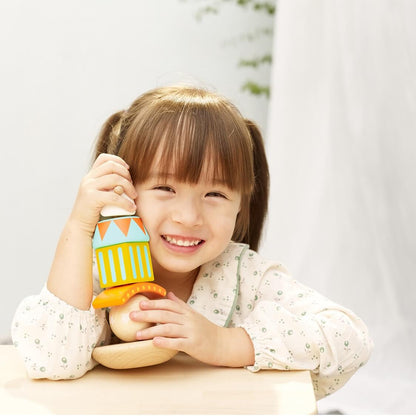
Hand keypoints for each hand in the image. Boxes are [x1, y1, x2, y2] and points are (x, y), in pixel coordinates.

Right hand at [69, 153, 136, 234]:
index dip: (119, 161)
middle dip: (127, 175)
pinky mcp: (91, 198)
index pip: (104, 158)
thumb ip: (110, 186)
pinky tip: (131, 208)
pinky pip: (114, 196)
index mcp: (90, 176)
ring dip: (129, 188)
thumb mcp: (101, 194)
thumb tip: (128, 180)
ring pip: (115, 179)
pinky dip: (126, 202)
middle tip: (132, 188)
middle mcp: (88, 179)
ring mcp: (88, 187)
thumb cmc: (95, 213)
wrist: (81, 227)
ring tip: (134, 198)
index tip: (128, 171)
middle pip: (112, 166)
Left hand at [130, 292, 254, 366]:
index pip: (169, 304)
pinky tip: (154, 343)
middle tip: (132, 315)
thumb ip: (181, 305)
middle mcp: (188, 320)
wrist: (223, 344)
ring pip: (168, 328)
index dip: (154, 303)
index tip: (140, 302)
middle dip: (147, 314)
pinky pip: (177, 343)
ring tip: (137, 334)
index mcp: (187, 312)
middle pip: (165, 314)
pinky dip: (165, 342)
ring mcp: (191, 332)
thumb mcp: (194, 315)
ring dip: (151, 331)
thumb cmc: (207, 330)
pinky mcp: (193, 345)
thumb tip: (170, 294)